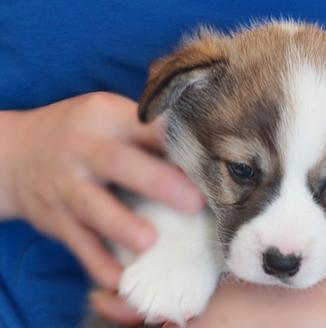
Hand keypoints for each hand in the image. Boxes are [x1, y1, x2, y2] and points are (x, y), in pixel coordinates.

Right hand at [1, 92, 204, 322]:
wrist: (14, 154)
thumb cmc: (79, 133)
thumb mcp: (107, 116)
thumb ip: (145, 130)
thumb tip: (201, 149)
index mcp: (104, 117)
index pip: (144, 124)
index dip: (176, 141)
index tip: (210, 159)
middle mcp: (83, 150)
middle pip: (118, 163)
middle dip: (158, 182)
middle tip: (195, 202)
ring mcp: (67, 186)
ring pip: (94, 207)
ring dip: (122, 226)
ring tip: (150, 242)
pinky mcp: (56, 220)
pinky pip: (79, 244)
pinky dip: (99, 264)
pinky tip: (120, 279)